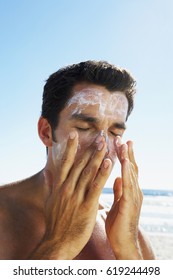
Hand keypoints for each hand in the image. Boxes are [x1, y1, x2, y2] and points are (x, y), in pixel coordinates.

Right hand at [31, 132, 111, 259]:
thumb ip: (49, 186)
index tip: (74, 134)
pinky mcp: (87, 206)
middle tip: (99, 136)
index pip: (64, 162)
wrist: (57, 242)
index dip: (70, 148)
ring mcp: (76, 196)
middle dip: (90, 148)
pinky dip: (102, 173)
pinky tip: (109, 163)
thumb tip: (47, 174)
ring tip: (105, 144)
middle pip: (80, 164)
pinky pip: (96, 186)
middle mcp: (67, 188)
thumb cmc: (54, 222)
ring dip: (98, 156)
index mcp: (58, 186)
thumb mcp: (48, 202)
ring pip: (89, 172)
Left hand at [105, 137, 142, 258]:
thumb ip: (119, 190)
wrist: (123, 244)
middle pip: (130, 167)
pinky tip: (125, 162)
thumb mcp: (118, 203)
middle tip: (121, 137)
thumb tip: (117, 178)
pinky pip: (128, 185)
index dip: (123, 155)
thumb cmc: (119, 224)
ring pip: (131, 173)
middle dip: (126, 152)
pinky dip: (127, 172)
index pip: (127, 169)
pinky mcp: (130, 203)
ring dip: (127, 158)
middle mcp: (133, 191)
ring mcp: (134, 196)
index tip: (119, 142)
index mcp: (129, 190)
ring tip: (123, 144)